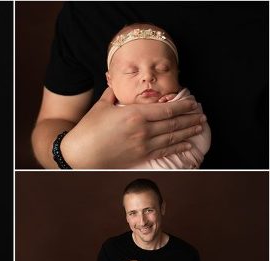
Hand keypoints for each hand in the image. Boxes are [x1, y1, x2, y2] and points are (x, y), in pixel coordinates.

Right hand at [60, 87, 204, 167]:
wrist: (79, 154)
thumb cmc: (88, 129)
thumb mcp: (101, 106)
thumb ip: (113, 93)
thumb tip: (116, 82)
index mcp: (134, 114)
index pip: (167, 109)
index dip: (183, 106)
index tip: (193, 103)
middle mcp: (143, 130)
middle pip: (174, 123)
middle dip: (190, 118)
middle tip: (201, 115)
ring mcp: (143, 145)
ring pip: (172, 137)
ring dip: (188, 132)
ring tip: (199, 127)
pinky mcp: (140, 157)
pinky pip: (164, 151)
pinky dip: (178, 147)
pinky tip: (187, 144)